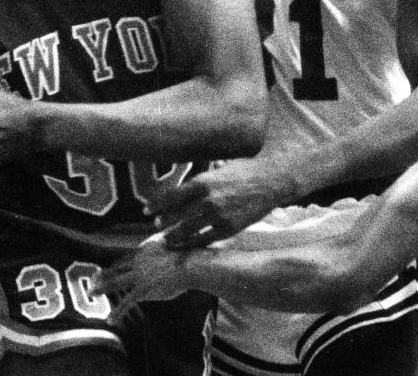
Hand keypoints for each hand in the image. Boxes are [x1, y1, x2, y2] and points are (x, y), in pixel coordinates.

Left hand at [95, 234, 189, 321]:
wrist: (191, 263)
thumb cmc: (190, 252)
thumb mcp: (175, 243)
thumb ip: (166, 245)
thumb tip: (161, 248)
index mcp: (144, 249)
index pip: (125, 259)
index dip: (114, 265)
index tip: (105, 270)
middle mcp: (138, 260)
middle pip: (117, 268)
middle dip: (103, 274)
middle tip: (92, 279)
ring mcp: (140, 274)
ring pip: (116, 282)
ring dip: (102, 287)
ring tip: (90, 293)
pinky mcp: (144, 288)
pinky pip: (127, 301)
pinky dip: (118, 311)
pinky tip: (110, 320)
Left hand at [149, 158, 294, 248]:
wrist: (271, 180)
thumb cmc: (244, 170)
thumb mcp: (218, 170)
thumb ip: (202, 180)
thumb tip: (186, 186)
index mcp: (202, 182)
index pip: (171, 196)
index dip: (156, 205)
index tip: (146, 210)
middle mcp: (207, 200)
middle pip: (176, 215)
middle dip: (163, 222)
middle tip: (157, 226)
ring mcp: (218, 216)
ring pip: (188, 231)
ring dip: (174, 236)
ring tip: (168, 239)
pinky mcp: (229, 228)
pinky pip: (205, 240)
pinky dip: (193, 244)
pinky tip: (187, 246)